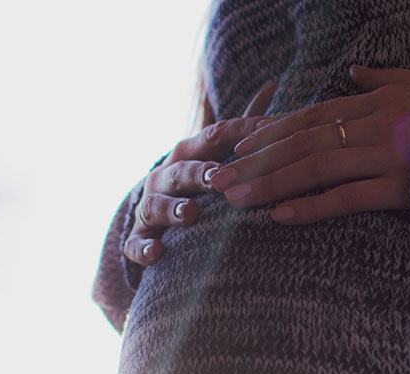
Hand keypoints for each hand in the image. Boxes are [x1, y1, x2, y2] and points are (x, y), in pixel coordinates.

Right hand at [124, 80, 278, 264]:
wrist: (157, 213)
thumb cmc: (199, 178)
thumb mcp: (218, 150)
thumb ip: (244, 125)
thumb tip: (272, 83)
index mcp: (190, 152)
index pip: (215, 136)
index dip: (240, 134)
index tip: (267, 135)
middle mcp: (166, 175)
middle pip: (182, 170)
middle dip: (198, 173)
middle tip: (219, 177)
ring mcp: (150, 205)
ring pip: (157, 205)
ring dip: (173, 208)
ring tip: (192, 213)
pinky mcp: (140, 237)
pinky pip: (137, 244)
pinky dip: (145, 249)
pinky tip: (158, 253)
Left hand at [205, 65, 409, 224]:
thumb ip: (383, 79)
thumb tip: (354, 73)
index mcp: (374, 102)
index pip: (310, 116)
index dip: (272, 133)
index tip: (240, 148)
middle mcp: (372, 125)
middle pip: (301, 142)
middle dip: (255, 162)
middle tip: (218, 179)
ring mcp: (384, 156)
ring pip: (313, 168)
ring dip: (269, 185)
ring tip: (235, 200)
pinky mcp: (399, 188)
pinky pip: (346, 198)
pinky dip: (311, 207)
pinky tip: (281, 217)